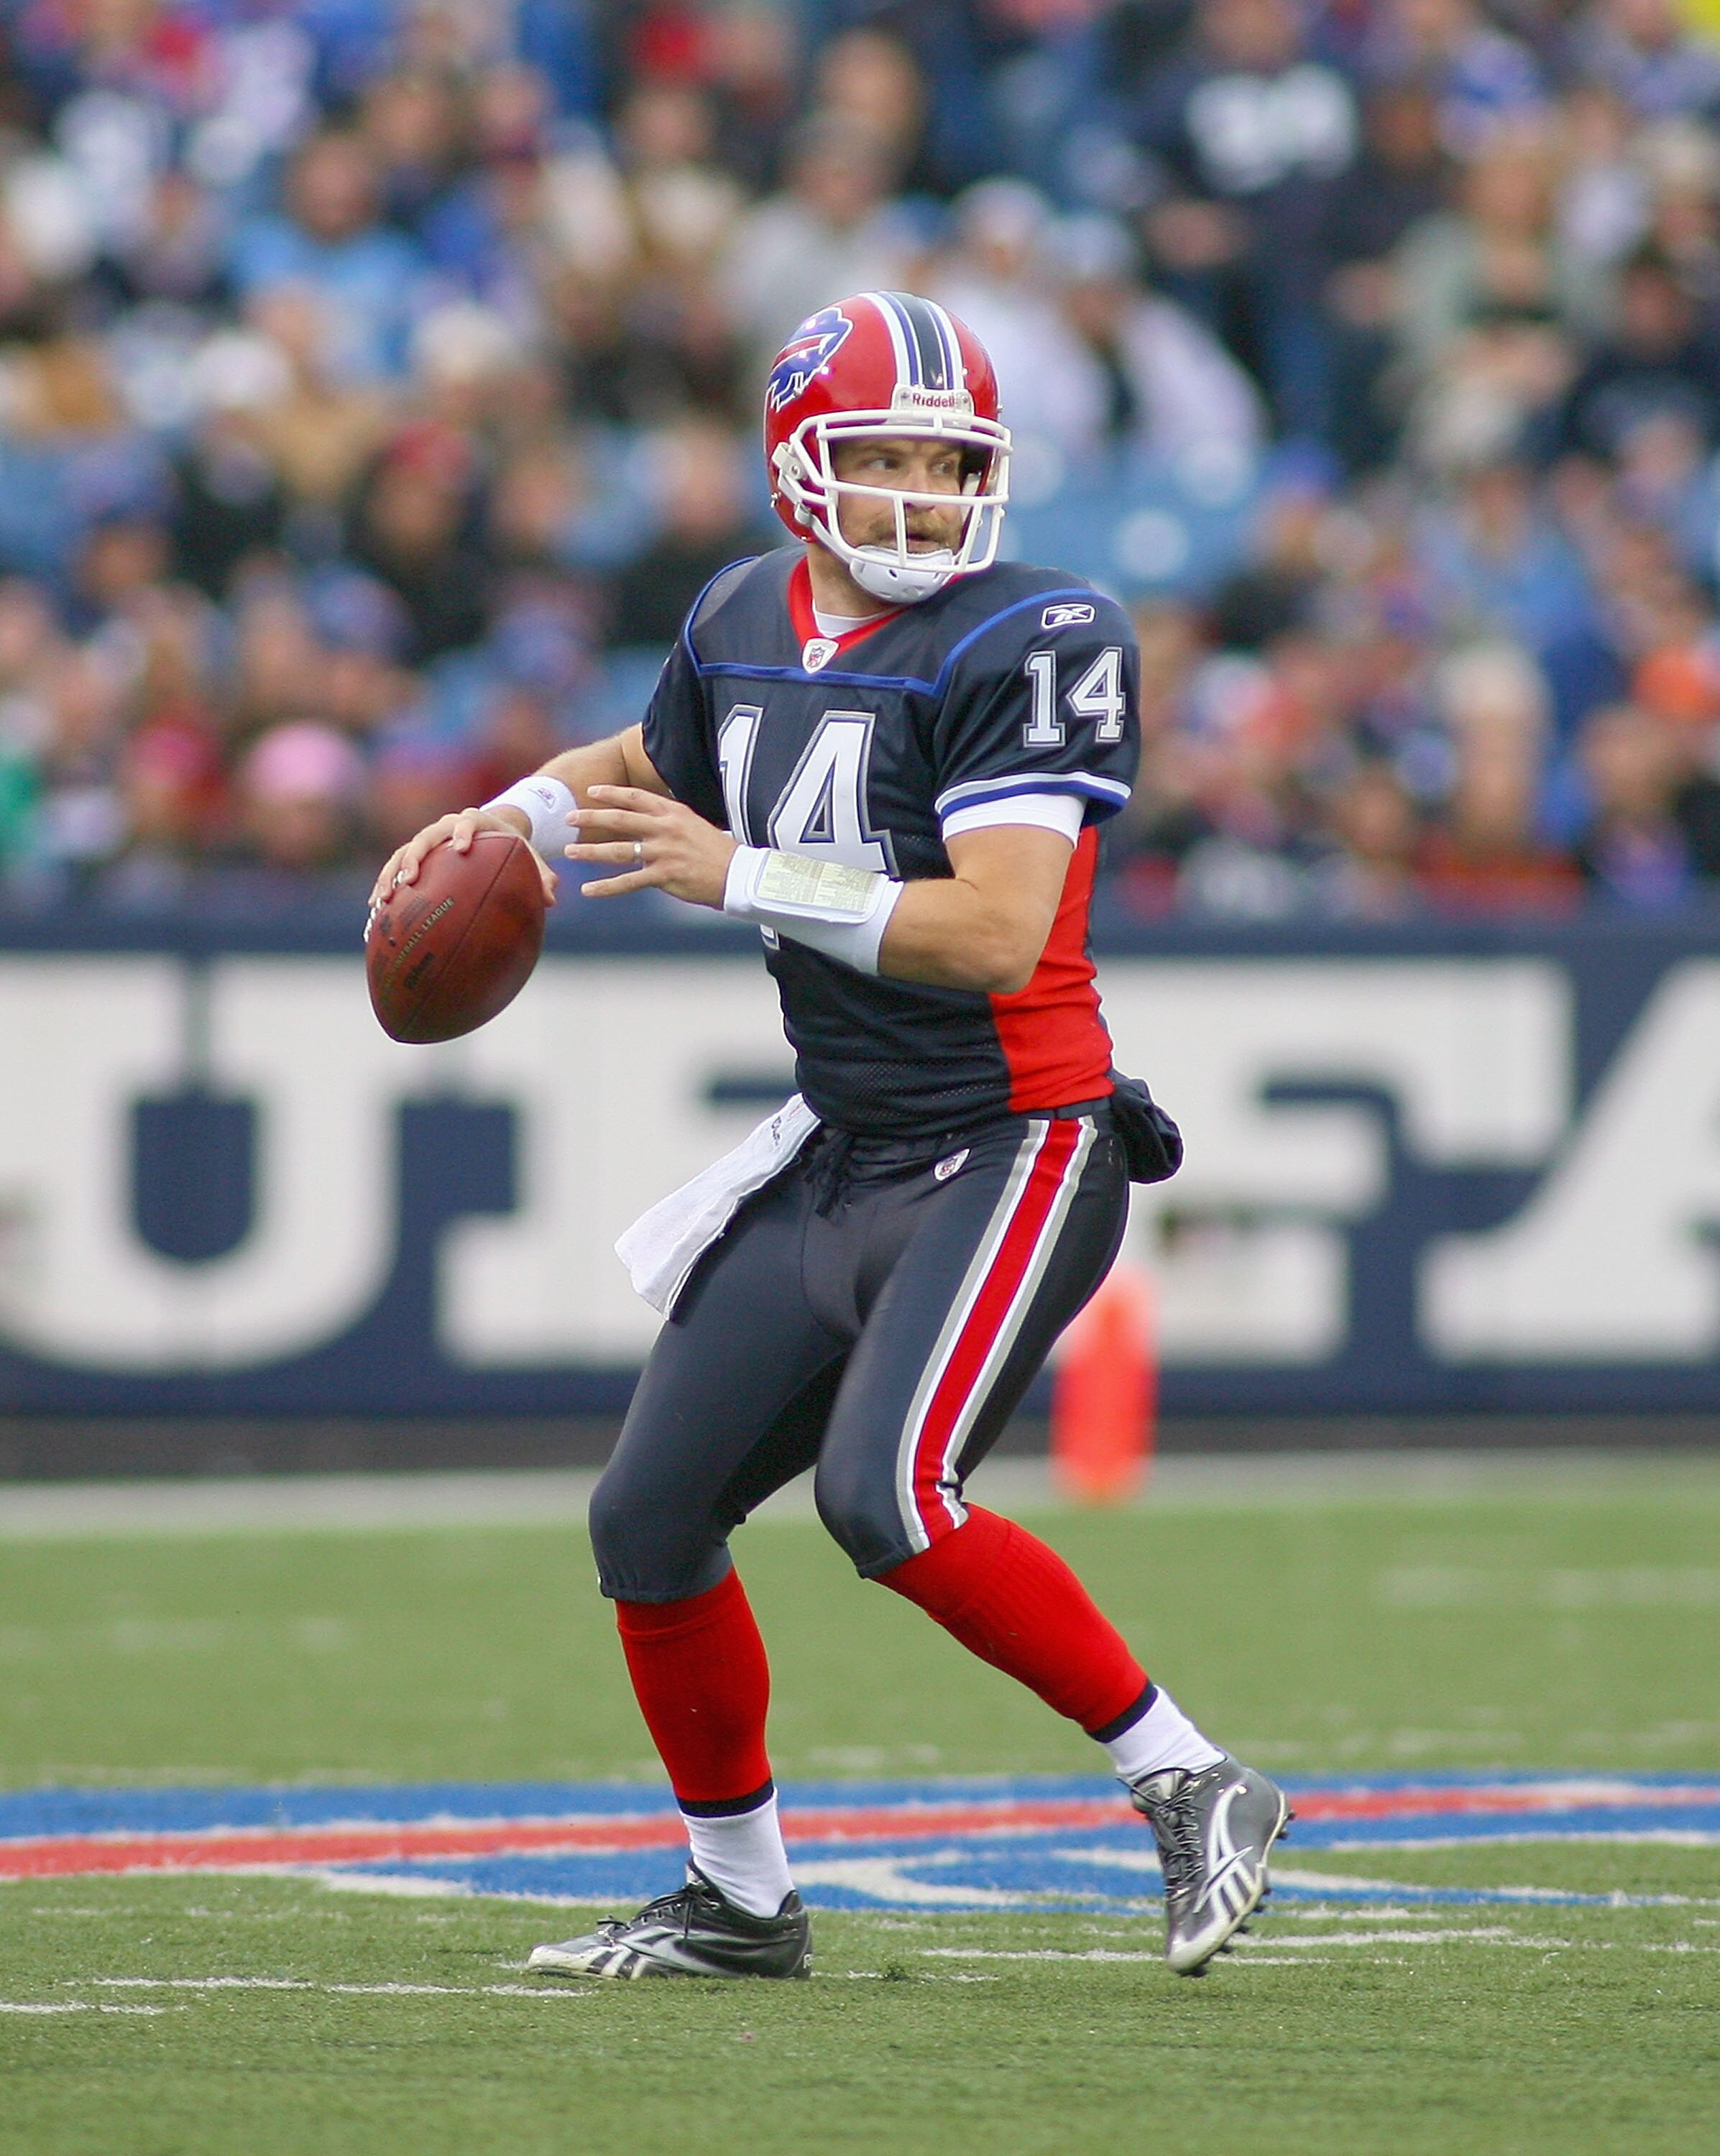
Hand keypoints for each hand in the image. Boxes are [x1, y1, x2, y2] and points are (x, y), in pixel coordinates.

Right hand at [369, 807, 558, 912]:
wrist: (488, 828)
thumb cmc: (510, 845)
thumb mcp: (528, 854)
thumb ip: (541, 874)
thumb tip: (552, 899)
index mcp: (474, 820)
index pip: (467, 822)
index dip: (462, 832)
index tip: (461, 848)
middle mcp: (444, 827)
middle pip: (425, 838)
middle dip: (415, 857)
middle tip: (410, 880)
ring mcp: (426, 840)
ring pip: (402, 853)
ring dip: (391, 875)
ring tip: (382, 900)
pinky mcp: (414, 854)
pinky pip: (394, 868)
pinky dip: (385, 885)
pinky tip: (375, 909)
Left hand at [566, 786, 736, 907]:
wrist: (738, 874)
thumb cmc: (717, 851)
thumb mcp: (694, 825)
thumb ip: (669, 822)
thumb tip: (649, 820)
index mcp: (673, 812)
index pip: (635, 798)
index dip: (611, 794)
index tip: (591, 792)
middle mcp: (665, 829)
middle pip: (620, 819)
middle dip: (591, 817)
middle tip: (569, 817)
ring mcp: (663, 852)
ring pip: (618, 850)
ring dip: (591, 851)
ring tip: (570, 851)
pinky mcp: (663, 876)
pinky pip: (628, 882)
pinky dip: (606, 887)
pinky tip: (588, 890)